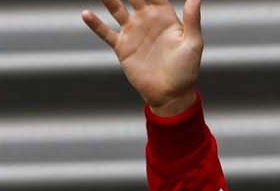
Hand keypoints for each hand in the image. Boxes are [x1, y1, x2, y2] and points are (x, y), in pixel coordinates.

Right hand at [83, 0, 203, 116]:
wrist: (170, 94)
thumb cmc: (186, 70)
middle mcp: (146, 19)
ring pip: (116, 8)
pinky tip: (86, 13)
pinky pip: (106, 32)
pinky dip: (95, 24)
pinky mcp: (122, 47)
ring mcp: (133, 32)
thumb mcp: (193, 44)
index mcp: (165, 15)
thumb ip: (192, 20)